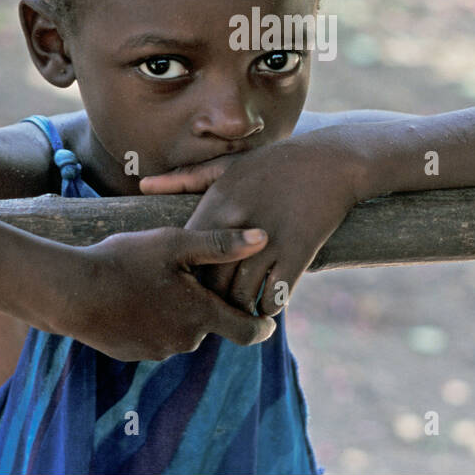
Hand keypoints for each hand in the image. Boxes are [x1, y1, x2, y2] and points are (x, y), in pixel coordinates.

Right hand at [37, 226, 276, 360]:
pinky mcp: (132, 353)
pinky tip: (134, 294)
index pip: (247, 331)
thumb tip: (263, 238)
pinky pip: (154, 336)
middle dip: (206, 304)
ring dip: (178, 311)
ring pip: (181, 330)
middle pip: (210, 325)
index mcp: (201, 316)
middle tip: (189, 274)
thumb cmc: (124, 262)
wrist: (70, 292)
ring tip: (155, 280)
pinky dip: (153, 319)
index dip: (262, 325)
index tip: (268, 319)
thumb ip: (220, 244)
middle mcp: (184, 341)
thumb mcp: (175, 244)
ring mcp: (156, 351)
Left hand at [140, 132, 364, 316]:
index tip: (192, 284)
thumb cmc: (275, 163)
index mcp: (217, 202)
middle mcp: (238, 222)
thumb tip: (142, 185)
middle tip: (215, 311)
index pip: (187, 255)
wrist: (332, 161)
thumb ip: (185, 178)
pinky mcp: (298, 251)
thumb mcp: (229, 165)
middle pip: (211, 281)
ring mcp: (269, 239)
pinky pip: (274, 295)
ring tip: (240, 314)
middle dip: (211, 301)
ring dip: (240, 309)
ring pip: (241, 294)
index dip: (187, 276)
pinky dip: (269, 306)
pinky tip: (269, 303)